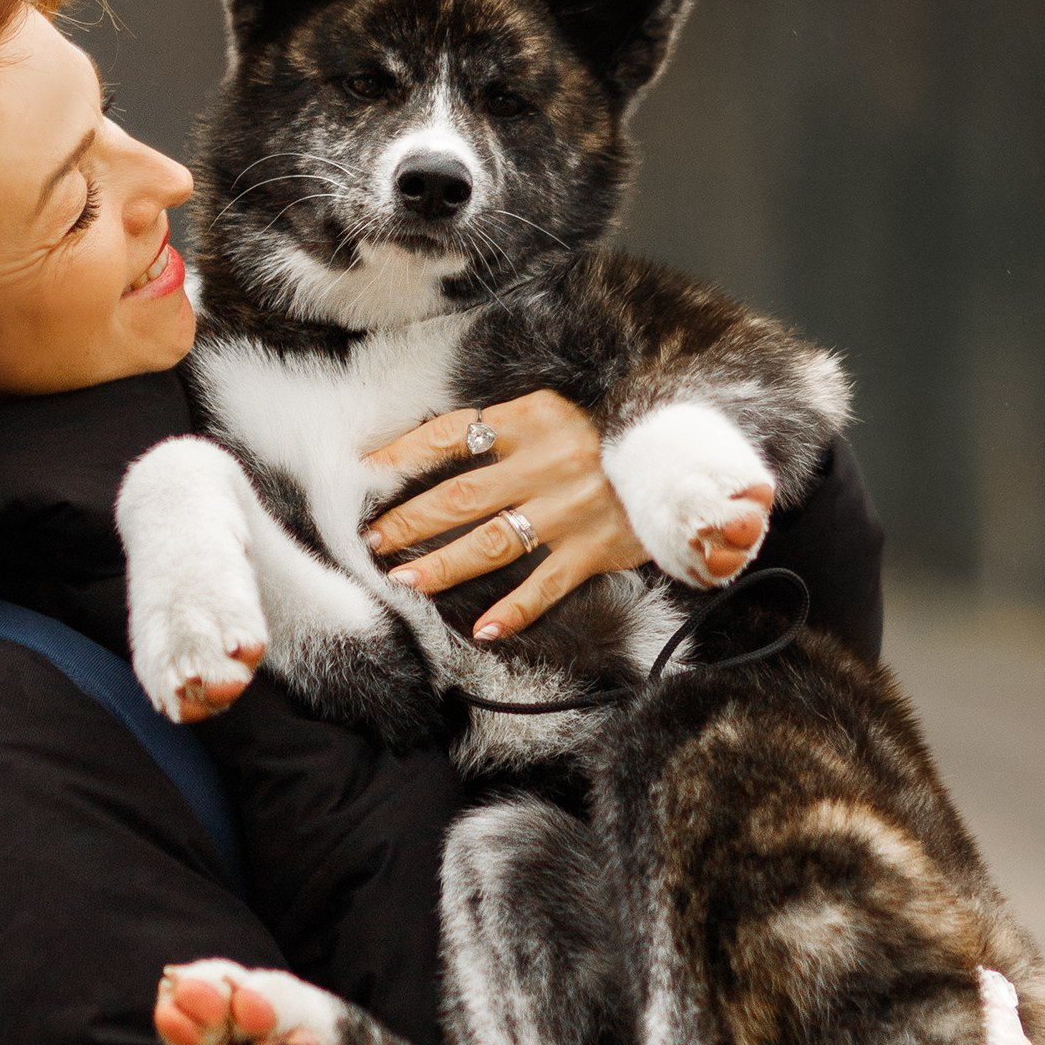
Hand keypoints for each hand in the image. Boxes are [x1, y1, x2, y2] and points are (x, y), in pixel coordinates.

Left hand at [359, 390, 646, 640]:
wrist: (679, 459)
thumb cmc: (603, 438)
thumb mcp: (551, 415)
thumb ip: (500, 431)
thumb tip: (428, 454)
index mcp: (530, 420)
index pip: (453, 433)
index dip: (405, 453)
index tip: (366, 473)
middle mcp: (547, 463)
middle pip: (463, 495)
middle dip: (411, 520)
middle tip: (373, 541)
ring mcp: (570, 509)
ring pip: (494, 542)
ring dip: (444, 564)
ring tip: (404, 580)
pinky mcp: (594, 549)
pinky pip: (546, 585)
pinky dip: (515, 610)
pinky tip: (484, 629)